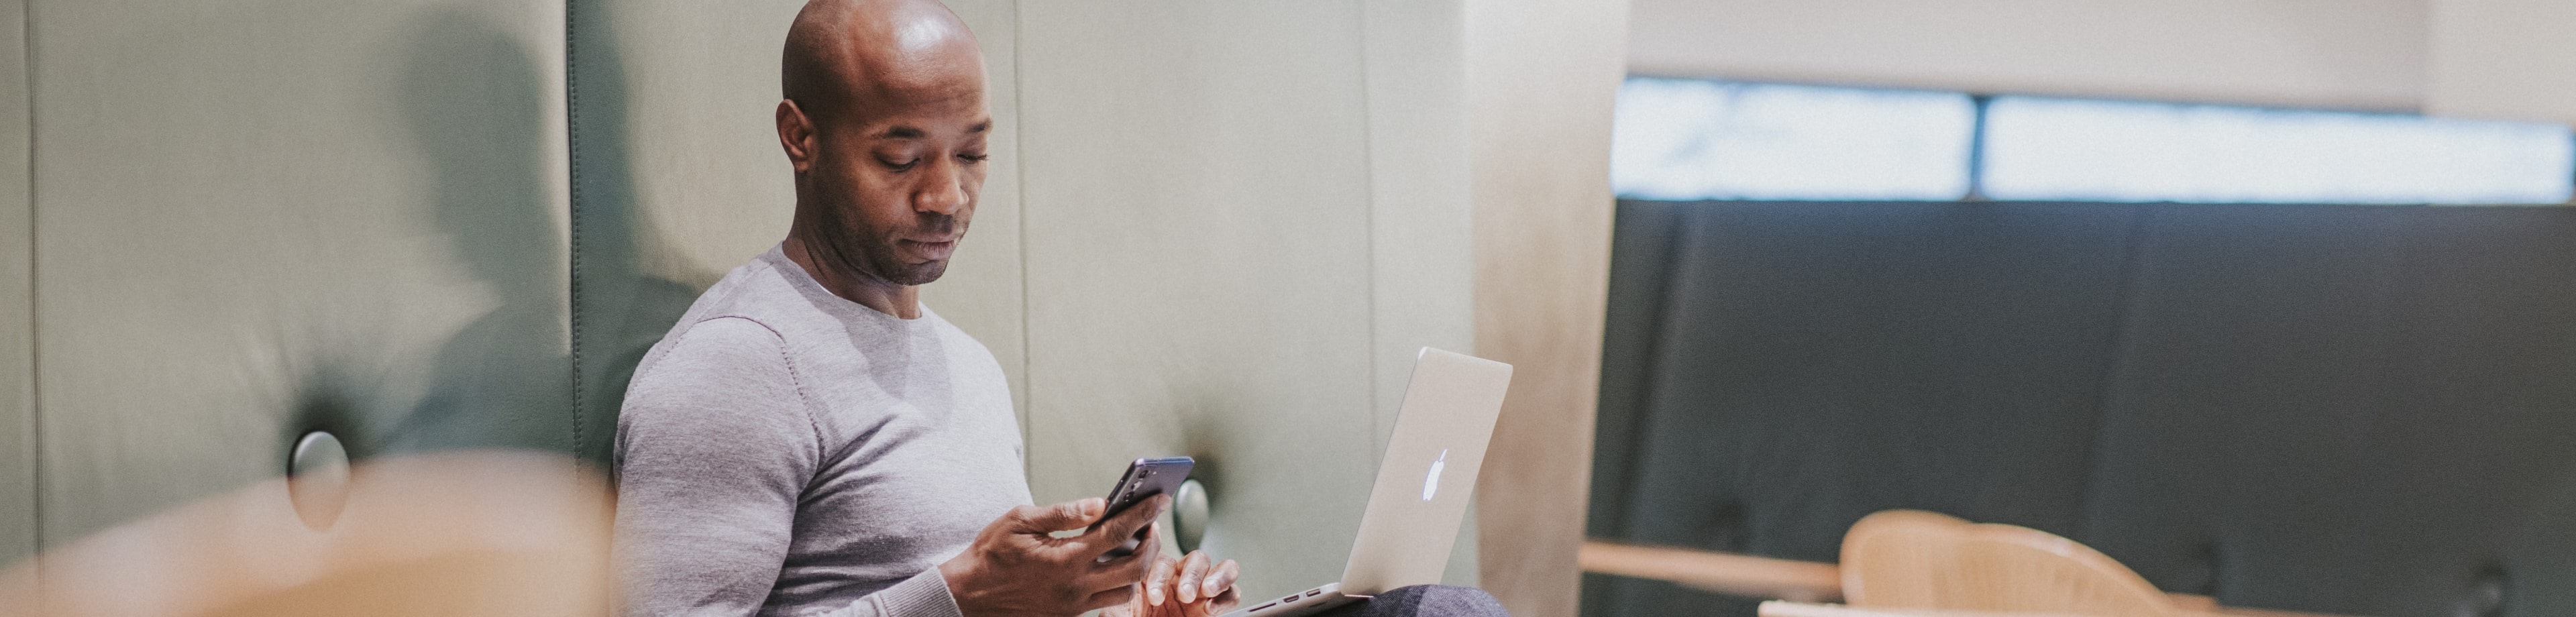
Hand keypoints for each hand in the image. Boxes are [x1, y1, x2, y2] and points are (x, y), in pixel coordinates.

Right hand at [940, 496, 1168, 616]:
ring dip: (1140, 567)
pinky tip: (1113, 564)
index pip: (1118, 532)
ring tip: (1136, 544)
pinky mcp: (1070, 615)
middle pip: (1136, 567)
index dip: (1143, 514)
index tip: (1160, 498)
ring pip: (1128, 590)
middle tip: (1151, 523)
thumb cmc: (992, 553)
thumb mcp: (1021, 520)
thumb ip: (1063, 513)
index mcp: (1065, 558)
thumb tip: (1100, 503)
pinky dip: (1119, 583)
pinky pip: (1108, 603)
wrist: (970, 594)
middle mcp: (1075, 586)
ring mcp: (1074, 604)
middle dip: (1152, 542)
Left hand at [1106, 545, 1240, 616]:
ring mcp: (1200, 591)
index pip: (1162, 561)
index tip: (1155, 597)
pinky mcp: (1214, 606)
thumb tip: (1108, 608)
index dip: (1161, 575)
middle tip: (1184, 593)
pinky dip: (1227, 597)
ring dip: (1218, 576)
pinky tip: (1212, 608)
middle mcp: (1179, 577)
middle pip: (1196, 558)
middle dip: (1192, 574)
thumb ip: (1114, 610)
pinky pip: (1231, 593)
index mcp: (1153, 574)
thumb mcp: (1118, 616)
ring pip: (1222, 568)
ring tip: (1207, 591)